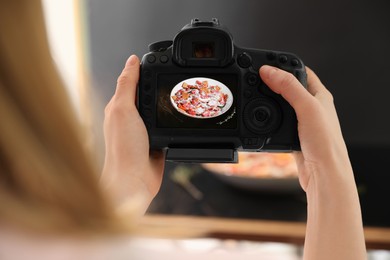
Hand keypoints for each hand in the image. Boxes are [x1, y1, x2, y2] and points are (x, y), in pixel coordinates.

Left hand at [101, 55, 164, 209]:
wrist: (134, 181)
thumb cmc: (123, 148)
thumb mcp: (123, 109)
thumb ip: (127, 84)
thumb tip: (132, 60)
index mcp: (119, 107)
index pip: (134, 81)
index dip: (145, 70)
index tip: (160, 60)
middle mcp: (131, 117)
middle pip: (148, 94)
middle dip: (160, 86)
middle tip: (175, 77)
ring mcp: (144, 130)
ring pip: (159, 110)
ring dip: (167, 103)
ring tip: (180, 94)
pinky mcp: (156, 141)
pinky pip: (166, 126)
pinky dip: (172, 120)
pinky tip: (179, 116)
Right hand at [259, 66, 365, 259]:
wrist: (323, 174)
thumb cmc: (325, 143)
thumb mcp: (307, 108)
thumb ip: (288, 87)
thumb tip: (269, 71)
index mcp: (320, 96)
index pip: (302, 72)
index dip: (285, 65)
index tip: (267, 63)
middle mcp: (313, 108)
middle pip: (290, 88)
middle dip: (273, 82)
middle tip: (257, 78)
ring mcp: (303, 122)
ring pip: (282, 106)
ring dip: (269, 102)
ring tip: (256, 95)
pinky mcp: (294, 136)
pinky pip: (278, 123)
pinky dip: (269, 120)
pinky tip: (261, 120)